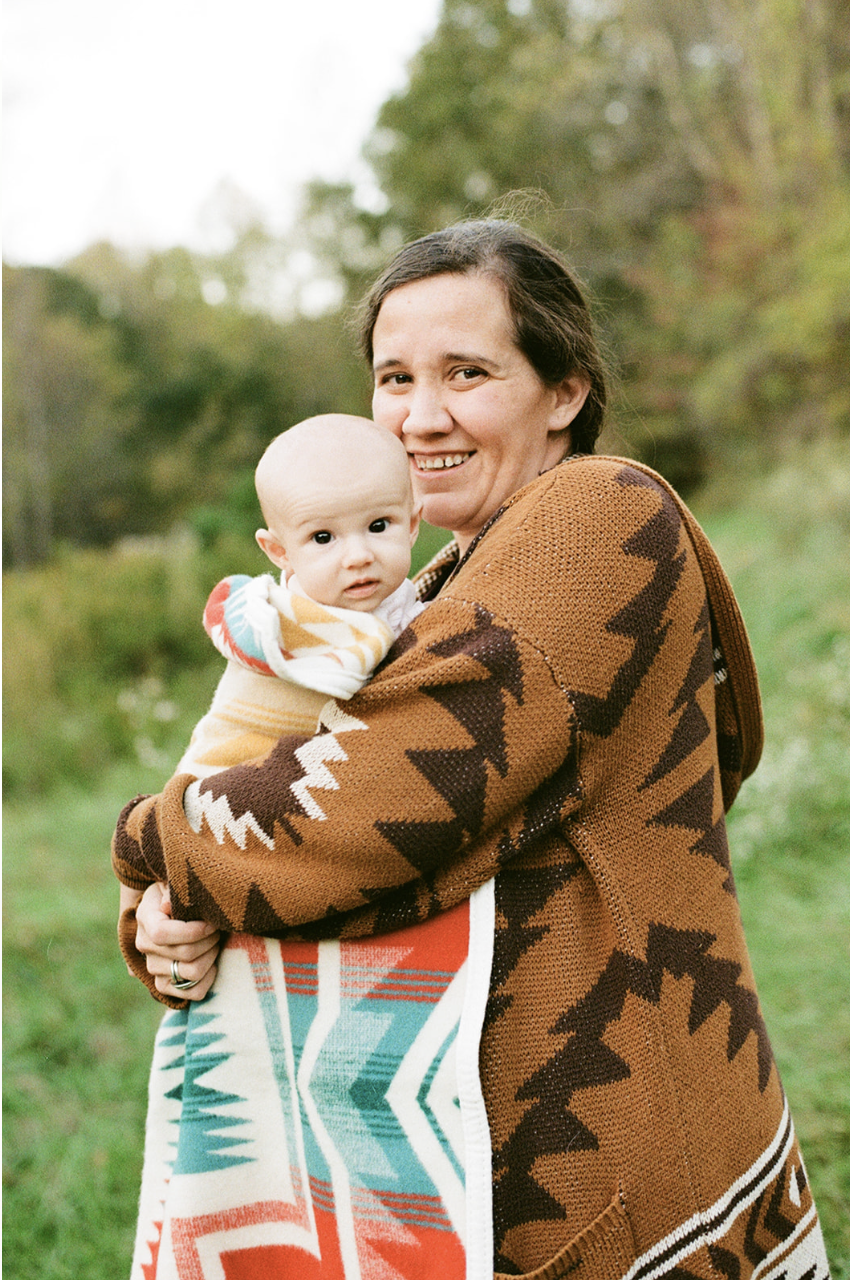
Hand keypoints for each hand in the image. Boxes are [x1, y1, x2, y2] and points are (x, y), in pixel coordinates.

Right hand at [135, 881, 220, 1000]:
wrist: (174, 912)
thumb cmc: (180, 893)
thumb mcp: (175, 881)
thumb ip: (173, 888)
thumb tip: (169, 904)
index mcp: (146, 918)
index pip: (162, 933)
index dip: (192, 931)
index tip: (211, 923)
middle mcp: (145, 946)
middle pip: (185, 954)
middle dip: (210, 940)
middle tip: (218, 929)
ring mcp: (153, 968)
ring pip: (191, 973)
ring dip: (211, 957)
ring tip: (215, 943)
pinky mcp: (165, 985)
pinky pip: (193, 993)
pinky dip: (209, 979)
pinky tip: (213, 963)